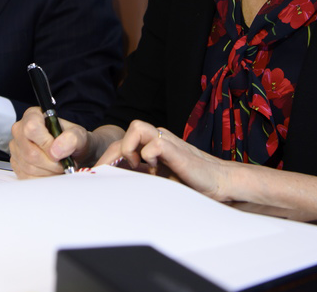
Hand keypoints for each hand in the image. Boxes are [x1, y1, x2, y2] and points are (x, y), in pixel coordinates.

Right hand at [9, 106, 91, 178]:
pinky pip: (26, 177)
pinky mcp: (16, 163)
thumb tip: (56, 150)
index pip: (32, 128)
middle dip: (51, 162)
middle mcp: (20, 130)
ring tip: (59, 167)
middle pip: (30, 152)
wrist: (72, 153)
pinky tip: (51, 172)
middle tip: (64, 162)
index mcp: (33, 115)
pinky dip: (43, 178)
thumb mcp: (80, 135)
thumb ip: (72, 138)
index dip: (46, 143)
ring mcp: (16, 148)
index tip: (59, 151)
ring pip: (28, 166)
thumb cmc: (73, 141)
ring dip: (48, 172)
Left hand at [96, 121, 231, 200]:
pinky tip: (153, 170)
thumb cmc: (192, 183)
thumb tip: (115, 189)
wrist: (219, 182)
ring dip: (129, 147)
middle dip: (109, 157)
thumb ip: (141, 179)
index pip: (120, 146)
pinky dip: (148, 156)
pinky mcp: (177, 150)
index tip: (96, 178)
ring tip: (133, 167)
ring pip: (137, 127)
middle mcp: (157, 140)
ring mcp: (167, 142)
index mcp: (151, 147)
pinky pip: (155, 143)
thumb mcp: (159, 182)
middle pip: (123, 136)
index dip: (106, 161)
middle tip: (103, 176)